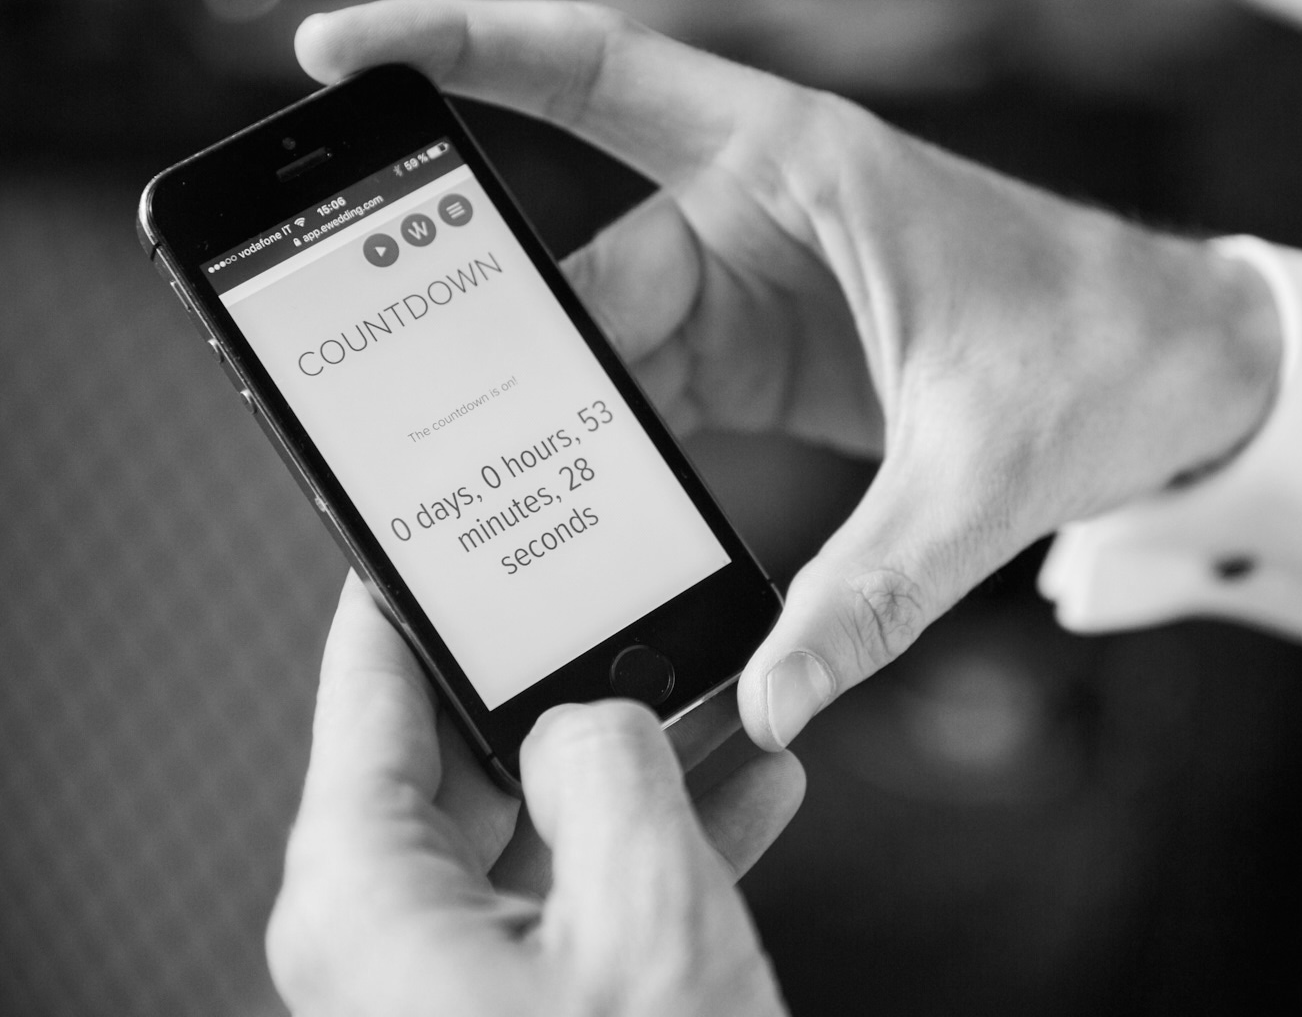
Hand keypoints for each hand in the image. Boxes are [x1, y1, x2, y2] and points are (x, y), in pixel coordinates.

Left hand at [266, 574, 801, 1016]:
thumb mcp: (642, 907)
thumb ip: (609, 765)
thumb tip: (595, 713)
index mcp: (368, 896)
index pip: (367, 688)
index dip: (408, 589)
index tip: (437, 521)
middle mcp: (387, 931)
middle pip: (459, 749)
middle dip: (558, 672)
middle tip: (618, 595)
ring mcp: (452, 976)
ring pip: (535, 819)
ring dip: (631, 758)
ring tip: (719, 689)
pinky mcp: (519, 1006)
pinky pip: (573, 889)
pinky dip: (654, 838)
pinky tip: (745, 786)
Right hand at [296, 0, 1281, 749]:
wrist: (1182, 367)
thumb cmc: (1102, 354)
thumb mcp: (986, 473)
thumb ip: (878, 589)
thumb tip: (776, 699)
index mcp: (798, 163)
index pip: (595, 72)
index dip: (457, 48)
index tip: (334, 58)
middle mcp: (757, 208)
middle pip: (575, 257)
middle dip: (484, 325)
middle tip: (382, 399)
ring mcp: (752, 283)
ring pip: (600, 335)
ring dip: (543, 407)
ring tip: (469, 486)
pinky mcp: (763, 350)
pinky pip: (647, 386)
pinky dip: (602, 440)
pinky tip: (563, 500)